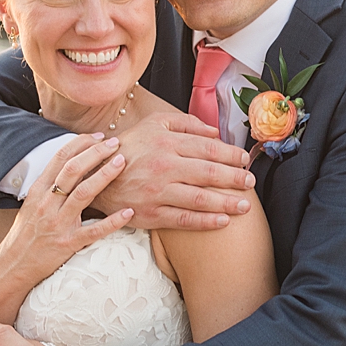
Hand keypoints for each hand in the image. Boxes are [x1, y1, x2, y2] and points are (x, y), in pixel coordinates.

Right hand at [0, 133, 135, 283]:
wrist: (13, 265)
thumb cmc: (26, 233)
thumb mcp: (32, 204)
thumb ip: (49, 185)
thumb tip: (72, 164)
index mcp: (38, 191)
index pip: (60, 158)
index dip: (81, 143)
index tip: (99, 136)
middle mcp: (47, 204)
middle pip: (73, 170)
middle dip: (96, 153)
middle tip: (116, 143)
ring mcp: (58, 223)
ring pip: (83, 193)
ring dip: (104, 175)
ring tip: (122, 162)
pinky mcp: (68, 243)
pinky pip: (94, 230)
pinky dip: (113, 221)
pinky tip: (128, 211)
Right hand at [95, 110, 256, 230]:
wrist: (95, 176)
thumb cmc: (131, 147)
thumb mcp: (155, 124)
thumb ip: (187, 123)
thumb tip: (215, 131)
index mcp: (167, 142)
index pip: (209, 148)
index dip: (232, 155)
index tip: (245, 160)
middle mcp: (164, 166)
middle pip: (209, 173)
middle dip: (235, 179)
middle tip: (250, 182)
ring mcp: (158, 192)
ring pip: (200, 198)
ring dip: (227, 202)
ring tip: (244, 205)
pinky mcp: (151, 214)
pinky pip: (184, 219)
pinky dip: (206, 221)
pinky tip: (223, 221)